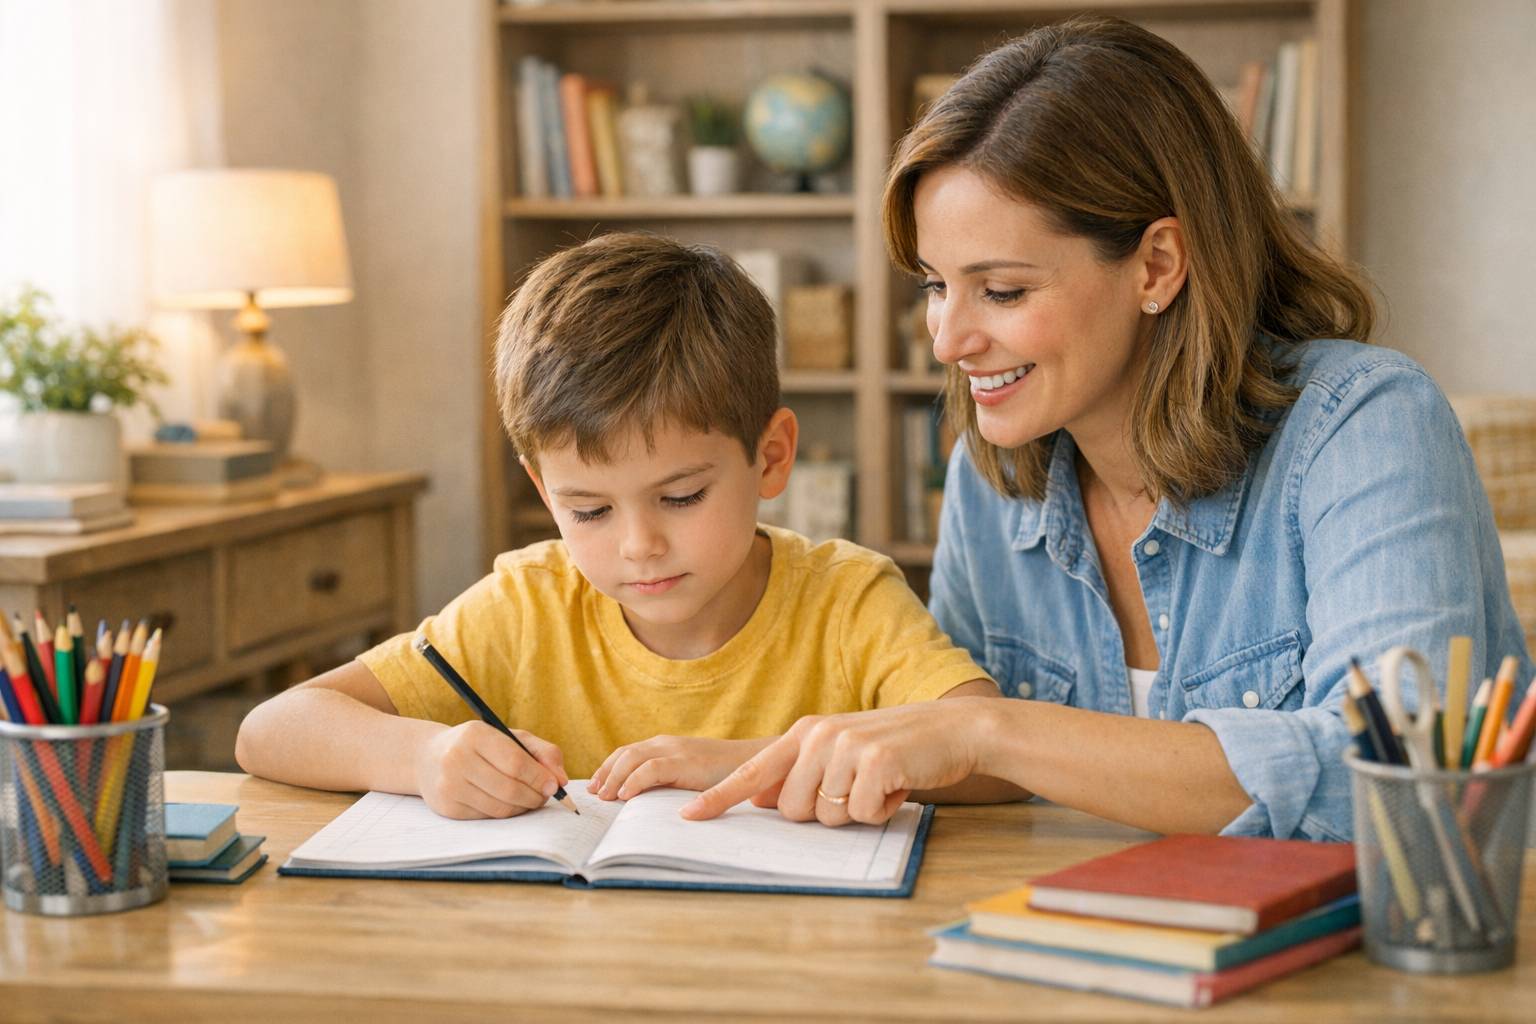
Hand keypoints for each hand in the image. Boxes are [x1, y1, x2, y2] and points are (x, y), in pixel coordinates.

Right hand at [414, 721, 567, 818]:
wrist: (430, 757)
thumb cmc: (479, 746)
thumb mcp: (510, 738)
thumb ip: (542, 752)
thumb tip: (561, 779)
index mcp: (476, 735)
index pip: (516, 762)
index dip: (539, 777)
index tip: (555, 785)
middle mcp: (457, 759)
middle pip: (509, 788)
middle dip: (534, 796)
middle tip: (544, 796)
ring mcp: (449, 785)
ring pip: (499, 807)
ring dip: (522, 808)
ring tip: (529, 800)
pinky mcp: (447, 807)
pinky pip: (487, 817)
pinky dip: (504, 813)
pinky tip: (507, 803)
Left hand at [588, 736, 772, 800]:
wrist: (756, 761)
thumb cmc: (724, 774)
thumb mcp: (690, 776)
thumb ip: (669, 781)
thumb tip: (643, 802)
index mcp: (666, 746)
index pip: (627, 753)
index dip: (607, 768)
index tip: (595, 787)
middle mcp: (667, 743)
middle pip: (624, 753)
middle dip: (604, 773)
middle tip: (593, 794)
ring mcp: (676, 750)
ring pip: (632, 758)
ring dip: (613, 777)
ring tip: (605, 797)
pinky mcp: (686, 762)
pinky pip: (651, 768)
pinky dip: (633, 781)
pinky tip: (625, 795)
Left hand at [680, 699, 996, 825]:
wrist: (952, 729)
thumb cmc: (896, 748)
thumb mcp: (843, 752)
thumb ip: (802, 771)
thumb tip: (761, 799)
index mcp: (805, 733)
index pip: (752, 771)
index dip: (720, 797)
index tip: (689, 816)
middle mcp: (818, 736)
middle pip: (791, 810)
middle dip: (824, 813)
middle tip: (858, 789)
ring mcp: (845, 747)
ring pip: (826, 816)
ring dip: (857, 811)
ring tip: (880, 783)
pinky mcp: (875, 762)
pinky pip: (863, 814)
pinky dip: (883, 810)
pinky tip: (899, 784)